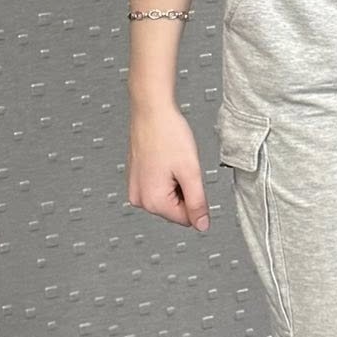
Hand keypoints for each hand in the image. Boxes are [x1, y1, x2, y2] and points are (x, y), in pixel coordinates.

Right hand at [127, 100, 210, 229]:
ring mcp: (135, 188)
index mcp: (153, 201)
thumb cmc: (168, 135)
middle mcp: (139, 199)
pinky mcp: (135, 178)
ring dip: (176, 182)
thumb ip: (198, 203)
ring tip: (172, 161)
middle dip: (185, 190)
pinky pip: (159, 186)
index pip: (186, 219)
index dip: (197, 199)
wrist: (151, 111)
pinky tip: (166, 159)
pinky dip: (167, 175)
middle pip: (176, 208)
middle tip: (181, 166)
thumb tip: (202, 225)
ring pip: (168, 197)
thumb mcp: (191, 172)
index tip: (192, 178)